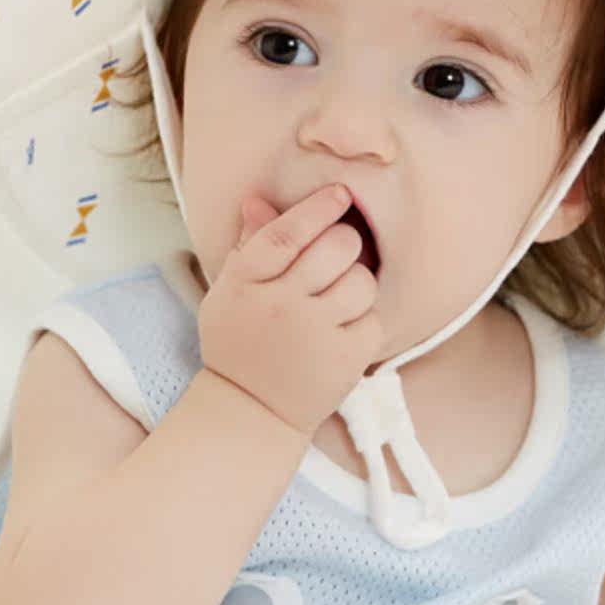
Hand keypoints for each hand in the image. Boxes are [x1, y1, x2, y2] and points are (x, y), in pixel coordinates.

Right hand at [198, 182, 383, 438]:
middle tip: (337, 257)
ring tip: (338, 301)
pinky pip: (373, 319)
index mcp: (244, 283)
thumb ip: (250, 245)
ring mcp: (314, 334)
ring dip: (356, 284)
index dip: (317, 208)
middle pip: (335, 247)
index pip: (285, 233)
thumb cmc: (240, 344)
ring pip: (361, 280)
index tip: (340, 193)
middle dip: (344, 243)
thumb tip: (260, 199)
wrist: (250, 411)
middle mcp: (279, 305)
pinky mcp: (344, 360)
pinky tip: (343, 333)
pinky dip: (364, 322)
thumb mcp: (231, 292)